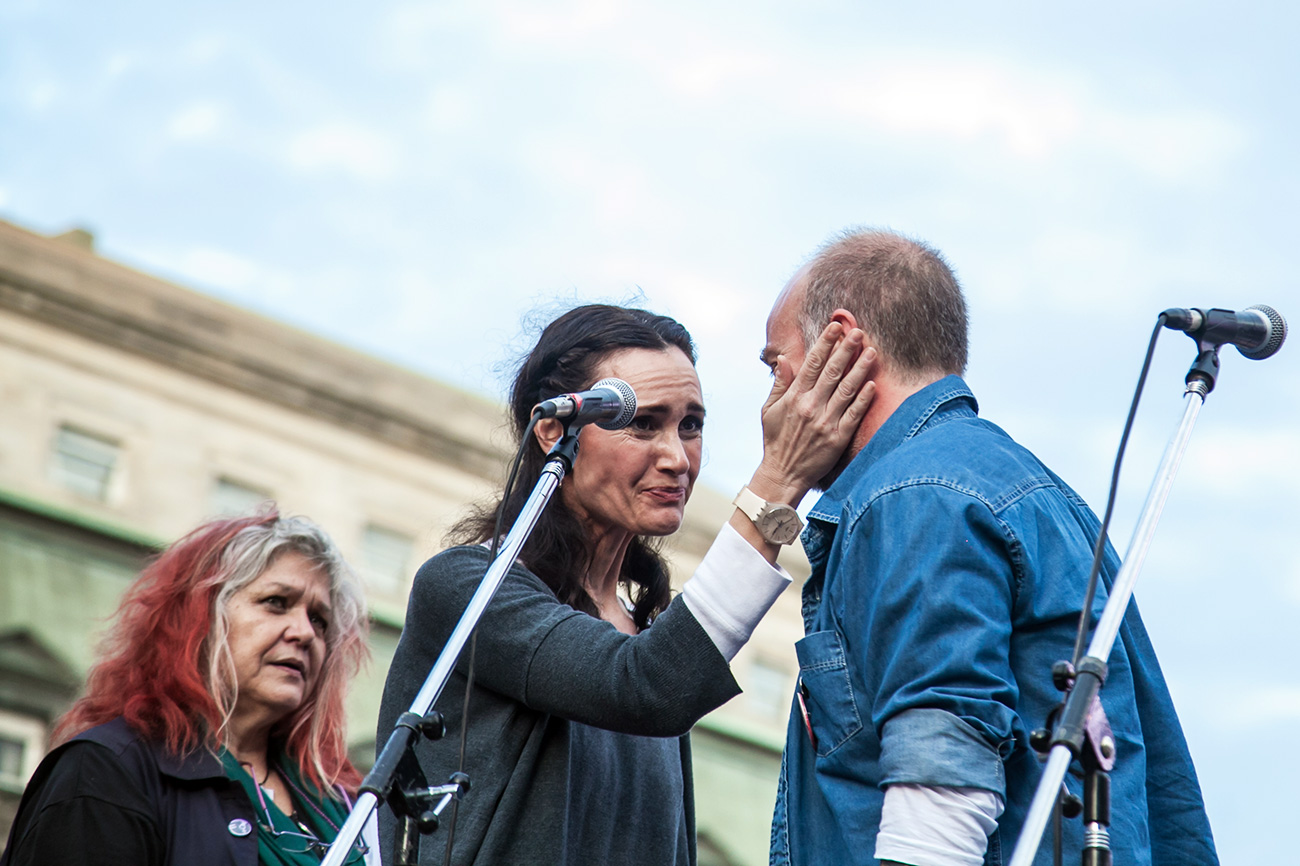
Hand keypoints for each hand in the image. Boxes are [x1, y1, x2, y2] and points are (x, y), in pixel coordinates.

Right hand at [750, 322, 875, 504]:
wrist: (783, 473)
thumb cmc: (775, 440)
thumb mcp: (768, 410)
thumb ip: (779, 384)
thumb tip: (785, 359)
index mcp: (794, 397)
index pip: (812, 364)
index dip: (825, 343)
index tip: (835, 327)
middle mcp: (810, 406)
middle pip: (832, 372)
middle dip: (845, 349)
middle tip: (858, 332)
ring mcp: (826, 422)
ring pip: (846, 389)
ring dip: (860, 369)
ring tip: (871, 351)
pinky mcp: (838, 437)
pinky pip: (854, 414)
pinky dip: (863, 398)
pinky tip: (872, 383)